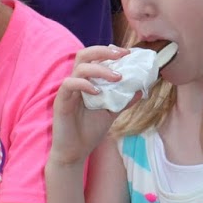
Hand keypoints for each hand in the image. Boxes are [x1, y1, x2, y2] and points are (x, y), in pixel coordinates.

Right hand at [49, 45, 132, 166]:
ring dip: (100, 69)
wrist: (76, 152)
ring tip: (117, 77)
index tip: (128, 53)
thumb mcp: (111, 113)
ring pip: (80, 68)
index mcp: (87, 81)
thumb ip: (123, 100)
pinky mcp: (60, 101)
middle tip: (122, 54)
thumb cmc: (90, 131)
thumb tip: (141, 89)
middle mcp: (76, 82)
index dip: (110, 51)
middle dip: (104, 51)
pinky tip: (98, 91)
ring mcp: (68, 90)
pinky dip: (84, 84)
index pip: (95, 58)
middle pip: (84, 54)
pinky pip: (69, 84)